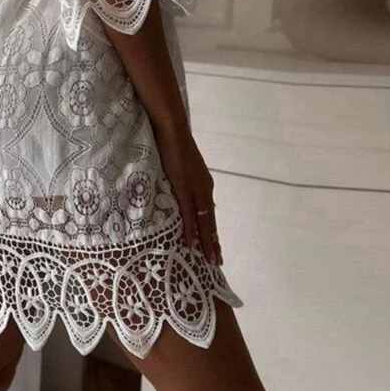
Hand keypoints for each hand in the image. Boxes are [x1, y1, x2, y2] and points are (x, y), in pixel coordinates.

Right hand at [154, 128, 222, 264]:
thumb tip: (178, 188)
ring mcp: (196, 189)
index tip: (214, 245)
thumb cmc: (173, 143)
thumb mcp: (181, 165)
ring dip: (207, 242)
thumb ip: (182, 179)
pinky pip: (189, 214)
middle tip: (217, 261)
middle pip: (211, 221)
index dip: (211, 230)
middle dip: (214, 242)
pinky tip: (192, 244)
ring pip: (204, 222)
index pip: (210, 212)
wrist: (172, 129)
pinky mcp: (185, 188)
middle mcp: (205, 189)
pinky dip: (191, 230)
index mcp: (204, 184)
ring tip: (210, 260)